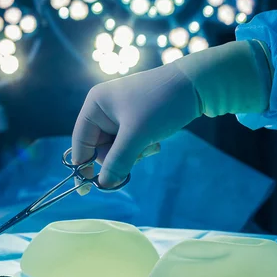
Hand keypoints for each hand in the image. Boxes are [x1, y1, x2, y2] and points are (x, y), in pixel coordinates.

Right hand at [71, 62, 200, 193]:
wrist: (196, 85)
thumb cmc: (161, 104)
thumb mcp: (137, 136)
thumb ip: (117, 161)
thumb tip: (104, 184)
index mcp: (96, 104)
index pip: (80, 141)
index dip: (82, 165)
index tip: (86, 191)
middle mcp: (104, 108)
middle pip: (99, 147)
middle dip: (118, 157)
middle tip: (137, 156)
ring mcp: (121, 113)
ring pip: (117, 148)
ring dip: (134, 153)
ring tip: (151, 144)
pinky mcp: (137, 119)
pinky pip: (130, 143)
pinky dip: (142, 147)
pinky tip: (156, 141)